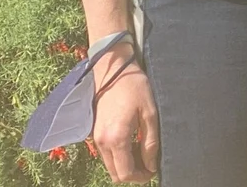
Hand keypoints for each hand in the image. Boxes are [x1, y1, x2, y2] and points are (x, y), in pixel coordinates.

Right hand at [90, 50, 159, 183]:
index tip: (153, 170)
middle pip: (116, 173)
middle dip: (133, 173)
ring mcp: (95, 138)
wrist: (113, 70)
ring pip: (110, 164)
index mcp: (116, 139)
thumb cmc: (135, 88)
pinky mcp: (94, 132)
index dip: (141, 176)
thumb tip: (152, 165)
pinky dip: (117, 155)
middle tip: (149, 163)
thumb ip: (150, 142)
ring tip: (141, 150)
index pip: (126, 172)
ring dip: (125, 164)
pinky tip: (131, 142)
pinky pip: (105, 153)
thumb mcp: (150, 113)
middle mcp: (102, 142)